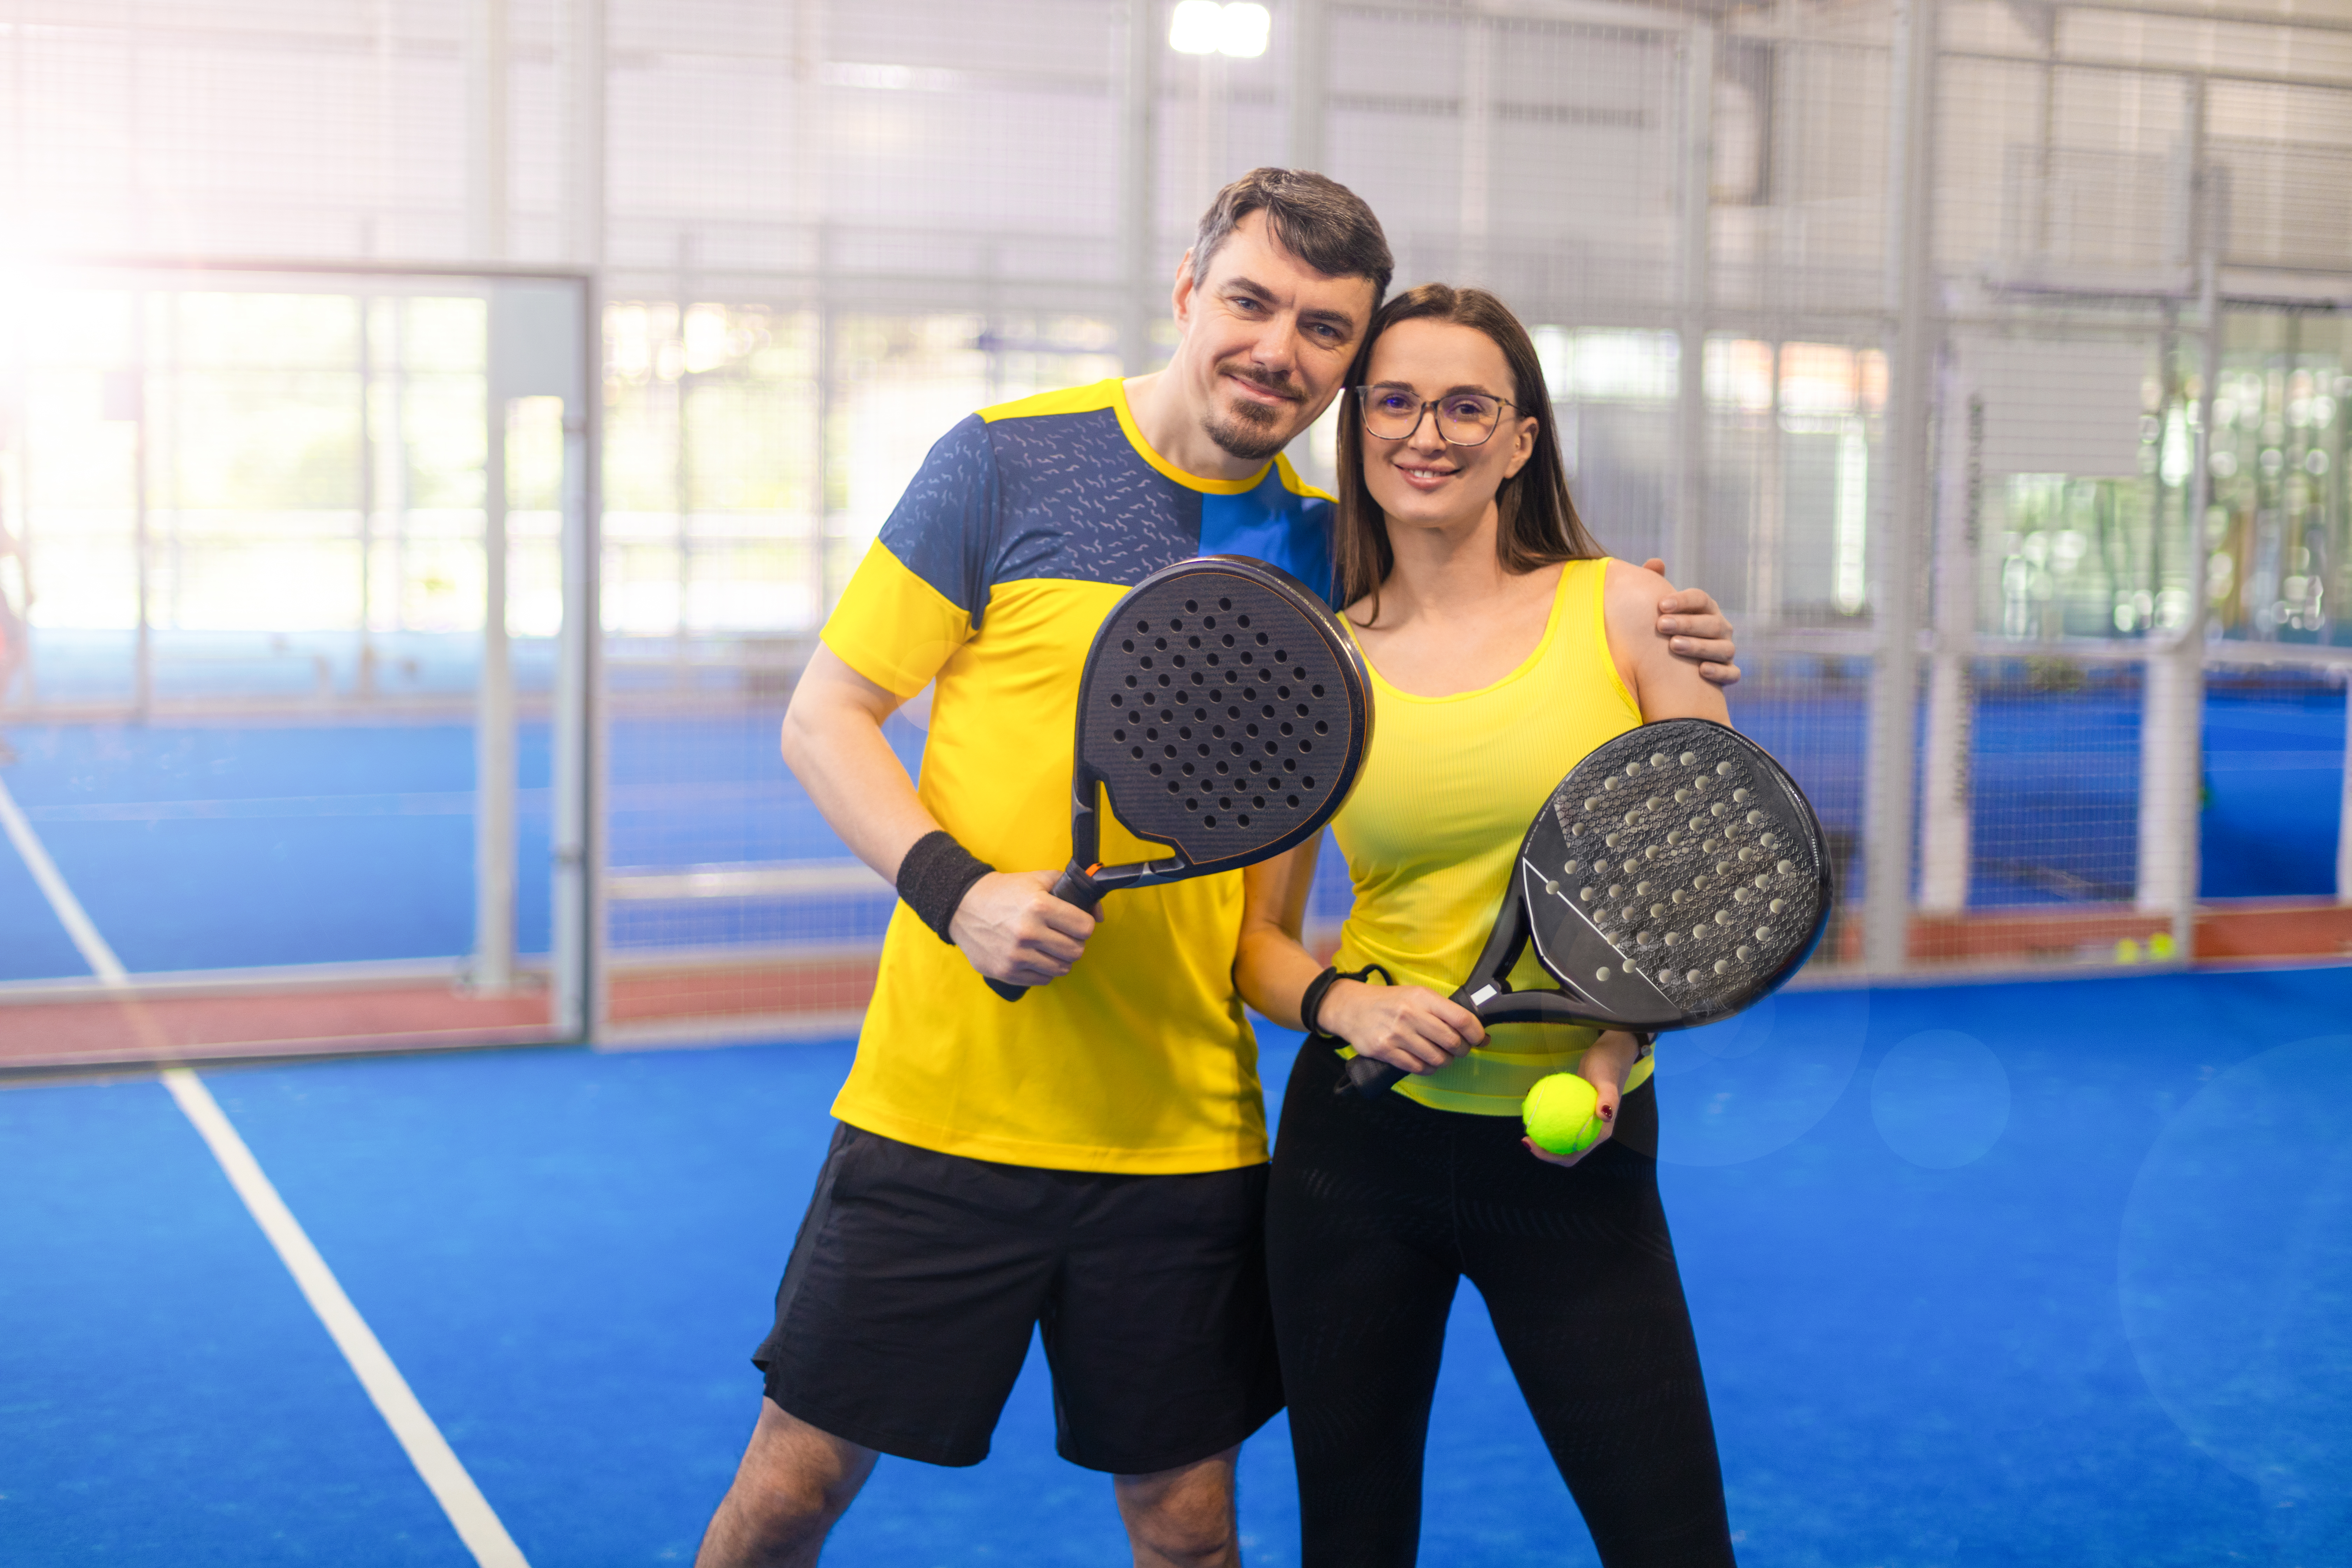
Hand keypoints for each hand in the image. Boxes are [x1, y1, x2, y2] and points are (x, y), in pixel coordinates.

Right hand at [948, 869, 1099, 986]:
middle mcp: (1028, 933)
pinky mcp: (1006, 972)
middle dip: (1073, 943)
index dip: (1083, 925)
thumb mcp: (1038, 880)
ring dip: (1060, 958)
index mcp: (1039, 907)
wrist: (963, 906)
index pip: (1085, 928)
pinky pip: (1042, 979)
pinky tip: (1035, 956)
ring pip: (1062, 968)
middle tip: (1062, 935)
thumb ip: (1073, 889)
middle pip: (1076, 951)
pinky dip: (1043, 970)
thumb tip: (1098, 914)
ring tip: (1049, 946)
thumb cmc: (1004, 892)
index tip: (1076, 923)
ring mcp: (1016, 956)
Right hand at [1319, 980, 1483, 1074]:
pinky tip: (1424, 1061)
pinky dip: (1426, 1069)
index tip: (1479, 1038)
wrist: (1352, 1008)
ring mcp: (1396, 1034)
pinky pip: (1417, 1068)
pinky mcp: (1385, 1050)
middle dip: (1462, 1050)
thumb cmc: (1390, 1003)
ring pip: (1436, 1058)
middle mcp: (1410, 1014)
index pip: (1461, 1018)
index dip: (1476, 1032)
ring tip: (1441, 1056)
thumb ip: (1443, 1010)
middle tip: (1459, 1049)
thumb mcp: (1416, 995)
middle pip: (1451, 1042)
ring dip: (1444, 1061)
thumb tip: (1477, 1032)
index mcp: (1422, 997)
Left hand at [1522, 1072, 1619, 1165]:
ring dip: (1541, 1132)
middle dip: (1543, 1148)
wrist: (1608, 1056)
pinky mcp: (1574, 1110)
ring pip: (1558, 1134)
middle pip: (1562, 1149)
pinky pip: (1556, 1116)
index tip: (1533, 1146)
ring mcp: (1581, 1122)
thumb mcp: (1608, 1081)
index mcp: (1599, 1134)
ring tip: (1525, 1121)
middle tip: (1525, 1137)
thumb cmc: (1608, 1068)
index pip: (1573, 1154)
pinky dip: (1544, 1113)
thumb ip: (1609, 1098)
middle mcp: (1590, 1132)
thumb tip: (1605, 1115)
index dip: (1552, 1157)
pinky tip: (1530, 1101)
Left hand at [1639, 559, 1740, 687]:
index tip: (1660, 605)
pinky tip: (1702, 671)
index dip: (1682, 600)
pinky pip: (1731, 673)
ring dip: (1699, 646)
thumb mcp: (1662, 610)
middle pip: (1711, 622)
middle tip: (1661, 625)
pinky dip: (1720, 672)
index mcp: (1706, 609)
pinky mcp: (1729, 673)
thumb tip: (1655, 562)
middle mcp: (1721, 628)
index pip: (1700, 599)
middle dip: (1686, 623)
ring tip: (1674, 646)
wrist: (1677, 668)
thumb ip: (1657, 585)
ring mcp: (1726, 650)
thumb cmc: (1668, 631)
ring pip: (1722, 647)